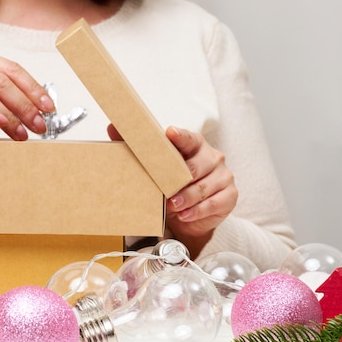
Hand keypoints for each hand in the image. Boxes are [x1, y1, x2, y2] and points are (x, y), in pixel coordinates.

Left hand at [107, 124, 236, 256]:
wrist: (189, 215)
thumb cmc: (173, 185)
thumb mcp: (156, 167)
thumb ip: (137, 147)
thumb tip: (112, 126)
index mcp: (195, 144)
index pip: (189, 138)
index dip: (180, 136)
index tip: (170, 133)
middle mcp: (213, 157)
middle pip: (197, 166)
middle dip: (180, 180)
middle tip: (166, 193)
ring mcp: (223, 176)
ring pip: (204, 187)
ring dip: (186, 198)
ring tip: (173, 206)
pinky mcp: (229, 196)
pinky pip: (214, 203)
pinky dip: (197, 211)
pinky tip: (184, 215)